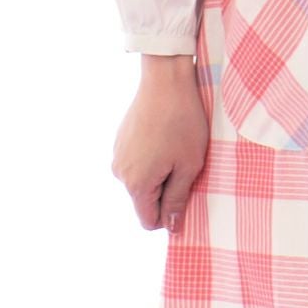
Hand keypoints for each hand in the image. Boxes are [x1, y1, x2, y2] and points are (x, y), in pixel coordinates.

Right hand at [111, 54, 208, 233]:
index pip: (149, 221)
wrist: (165, 81)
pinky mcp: (120, 139)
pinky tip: (166, 134)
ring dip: (160, 170)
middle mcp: (120, 173)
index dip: (170, 215)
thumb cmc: (183, 123)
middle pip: (145, 199)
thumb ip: (178, 198)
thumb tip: (171, 226)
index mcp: (137, 184)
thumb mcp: (189, 165)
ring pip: (142, 178)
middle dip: (166, 189)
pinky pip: (138, 159)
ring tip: (177, 145)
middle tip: (186, 162)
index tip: (186, 193)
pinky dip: (152, 154)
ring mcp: (118, 154)